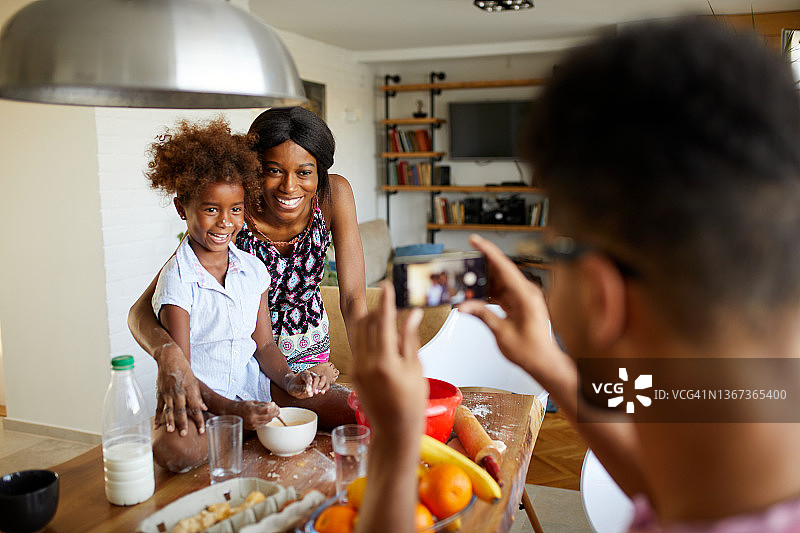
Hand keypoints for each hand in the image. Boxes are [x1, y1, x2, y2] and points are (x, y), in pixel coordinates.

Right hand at [155, 344, 206, 435]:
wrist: (169, 358)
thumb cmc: (183, 369)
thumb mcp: (194, 381)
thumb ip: (198, 396)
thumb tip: (204, 409)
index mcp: (189, 390)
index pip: (196, 408)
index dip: (199, 420)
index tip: (202, 430)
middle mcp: (179, 392)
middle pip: (182, 410)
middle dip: (183, 423)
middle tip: (184, 434)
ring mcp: (168, 393)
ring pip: (169, 409)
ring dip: (170, 421)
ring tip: (171, 431)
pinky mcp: (160, 393)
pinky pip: (159, 407)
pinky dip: (158, 416)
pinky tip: (157, 426)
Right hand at [233, 401, 280, 430]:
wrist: (233, 413)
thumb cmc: (243, 406)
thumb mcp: (253, 402)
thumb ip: (263, 404)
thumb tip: (272, 404)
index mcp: (252, 410)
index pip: (267, 410)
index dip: (273, 408)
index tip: (275, 405)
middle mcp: (252, 418)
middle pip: (269, 416)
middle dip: (275, 412)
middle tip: (277, 408)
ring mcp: (253, 424)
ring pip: (267, 421)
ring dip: (271, 416)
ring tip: (272, 411)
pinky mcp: (253, 428)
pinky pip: (263, 424)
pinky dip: (266, 420)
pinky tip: (266, 416)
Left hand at [283, 370, 329, 398]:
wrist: (294, 388)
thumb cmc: (293, 388)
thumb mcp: (293, 389)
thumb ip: (299, 389)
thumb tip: (307, 390)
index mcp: (303, 373)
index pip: (308, 377)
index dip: (309, 384)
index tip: (308, 392)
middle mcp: (311, 374)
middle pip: (316, 377)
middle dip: (314, 386)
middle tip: (311, 394)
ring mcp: (316, 378)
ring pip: (323, 378)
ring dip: (321, 386)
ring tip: (317, 392)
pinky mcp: (320, 383)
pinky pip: (326, 383)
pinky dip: (325, 388)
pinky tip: (322, 392)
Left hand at [352, 282, 427, 441]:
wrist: (394, 430)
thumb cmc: (411, 402)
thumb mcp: (416, 368)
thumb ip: (410, 338)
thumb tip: (411, 313)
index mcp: (385, 362)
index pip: (384, 322)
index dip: (386, 301)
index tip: (387, 285)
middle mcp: (366, 363)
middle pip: (368, 323)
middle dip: (379, 308)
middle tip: (390, 299)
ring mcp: (356, 368)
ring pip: (360, 332)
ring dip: (372, 319)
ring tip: (387, 316)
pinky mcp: (353, 372)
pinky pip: (358, 345)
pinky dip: (369, 335)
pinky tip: (383, 336)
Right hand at [459, 234, 562, 376]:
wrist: (543, 362)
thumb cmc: (531, 351)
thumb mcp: (502, 333)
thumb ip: (482, 315)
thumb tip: (464, 305)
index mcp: (526, 296)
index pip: (504, 267)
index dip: (488, 251)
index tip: (475, 241)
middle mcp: (526, 293)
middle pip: (501, 271)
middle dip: (481, 266)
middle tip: (463, 263)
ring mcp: (523, 297)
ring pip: (500, 281)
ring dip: (483, 281)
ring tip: (466, 281)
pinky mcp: (520, 304)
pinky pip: (502, 291)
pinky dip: (488, 292)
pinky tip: (477, 294)